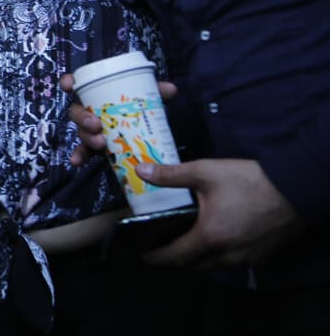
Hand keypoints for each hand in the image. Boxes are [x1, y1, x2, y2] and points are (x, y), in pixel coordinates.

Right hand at [59, 72, 177, 165]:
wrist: (144, 128)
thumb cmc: (138, 107)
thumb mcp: (148, 97)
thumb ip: (157, 92)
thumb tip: (171, 89)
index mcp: (97, 94)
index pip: (78, 84)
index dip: (69, 83)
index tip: (69, 86)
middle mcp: (90, 111)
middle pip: (76, 111)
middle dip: (82, 117)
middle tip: (96, 124)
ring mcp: (90, 130)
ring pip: (81, 132)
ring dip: (86, 137)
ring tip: (100, 143)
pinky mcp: (94, 147)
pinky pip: (84, 151)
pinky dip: (79, 155)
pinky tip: (77, 162)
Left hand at [138, 158, 302, 268]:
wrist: (295, 188)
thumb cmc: (248, 181)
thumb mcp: (205, 172)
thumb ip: (171, 175)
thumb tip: (140, 170)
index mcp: (209, 237)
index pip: (174, 257)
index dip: (155, 258)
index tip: (142, 255)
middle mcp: (227, 255)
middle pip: (193, 265)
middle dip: (175, 259)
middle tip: (161, 245)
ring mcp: (247, 258)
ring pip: (213, 266)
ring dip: (197, 259)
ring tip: (185, 242)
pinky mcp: (262, 256)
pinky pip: (232, 262)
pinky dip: (218, 256)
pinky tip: (215, 239)